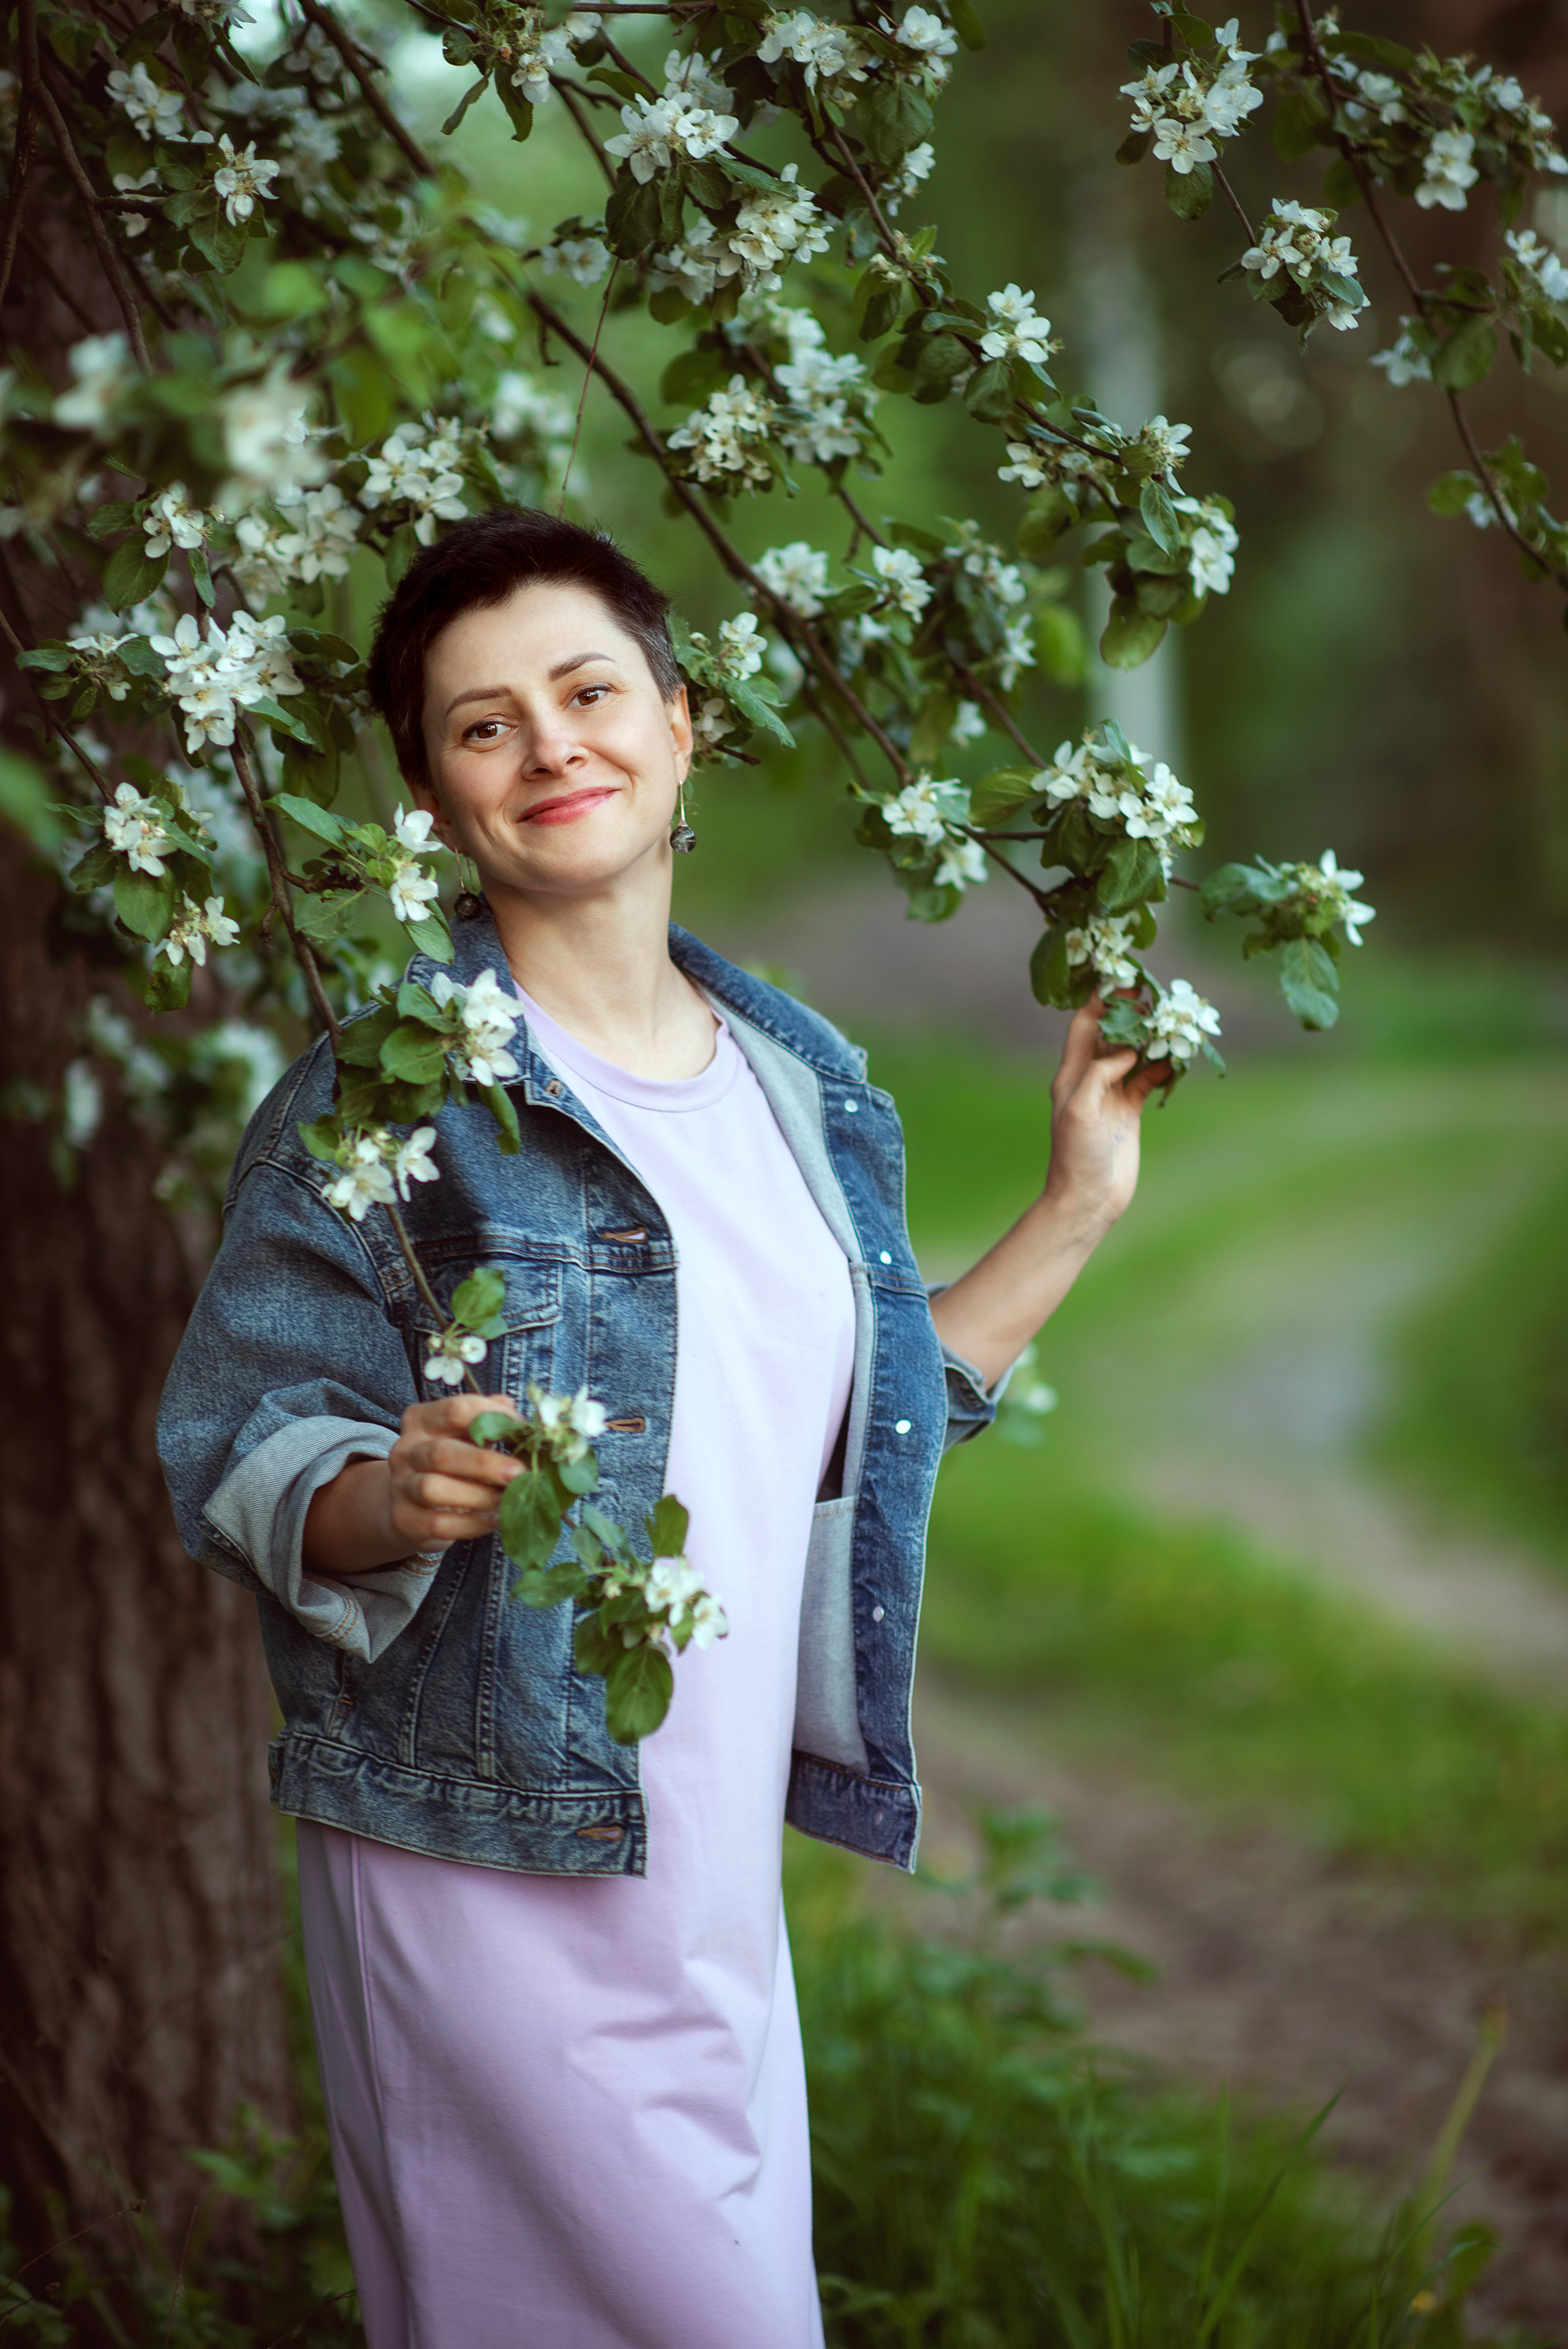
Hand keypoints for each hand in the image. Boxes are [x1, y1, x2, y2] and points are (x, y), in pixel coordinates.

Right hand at [304, 1393, 522, 1577]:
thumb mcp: (463, 1436)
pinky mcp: (405, 1520)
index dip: (493, 1417)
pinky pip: (438, 1523)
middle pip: (442, 1453)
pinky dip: (471, 1523)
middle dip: (485, 1464)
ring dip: (479, 1495)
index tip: (522, 1430)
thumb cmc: (447, 1465)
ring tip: (507, 1499)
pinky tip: (494, 1520)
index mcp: (421, 1421)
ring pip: (434, 1489)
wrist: (408, 1505)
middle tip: (519, 1473)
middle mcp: (406, 1451)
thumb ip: (486, 1421)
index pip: (455, 1410)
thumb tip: (511, 1408)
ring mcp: (401, 1487)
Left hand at [1042, 995, 1168, 1239]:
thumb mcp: (1080, 1109)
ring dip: (1153, 1040)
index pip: (1086, 1025)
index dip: (1103, 1001)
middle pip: (1114, 1035)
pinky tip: (1179, 1059)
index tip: (1124, 981)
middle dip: (1133, 1015)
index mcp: (1072, 1074)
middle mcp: (1091, 1079)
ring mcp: (1112, 1095)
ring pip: (1135, 1056)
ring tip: (1174, 1023)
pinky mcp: (1130, 1112)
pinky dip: (1163, 1068)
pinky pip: (1149, 1081)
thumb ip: (1100, 1073)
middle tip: (1157, 997)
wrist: (1088, 1198)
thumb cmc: (1075, 1155)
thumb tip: (1127, 1050)